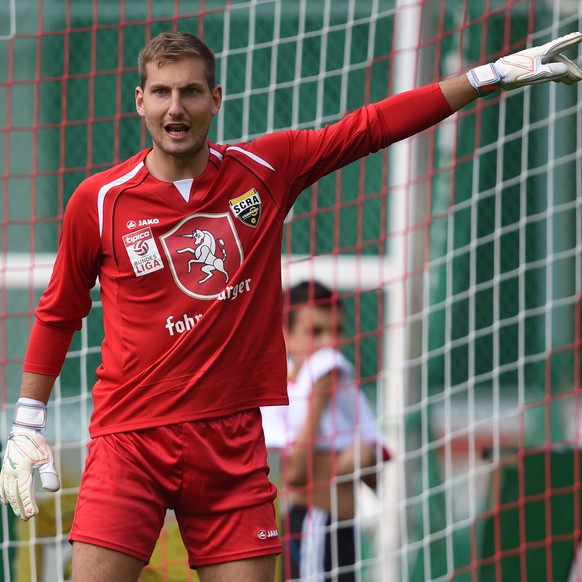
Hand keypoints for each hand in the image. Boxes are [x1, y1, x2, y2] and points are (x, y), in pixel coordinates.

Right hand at [0, 399, 60, 519]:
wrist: (24, 430)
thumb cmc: (38, 444)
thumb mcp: (47, 459)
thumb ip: (50, 475)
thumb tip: (54, 490)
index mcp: (23, 472)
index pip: (26, 494)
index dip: (29, 505)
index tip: (34, 515)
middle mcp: (12, 474)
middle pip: (16, 496)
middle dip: (21, 508)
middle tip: (27, 519)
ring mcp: (6, 471)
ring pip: (8, 492)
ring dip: (13, 504)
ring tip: (19, 513)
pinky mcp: (4, 468)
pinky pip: (1, 485)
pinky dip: (3, 494)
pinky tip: (5, 501)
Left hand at [467, 32, 581, 94]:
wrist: (497, 76)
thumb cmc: (514, 73)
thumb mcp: (534, 74)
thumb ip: (550, 71)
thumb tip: (565, 69)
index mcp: (542, 53)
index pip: (560, 46)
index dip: (571, 41)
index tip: (580, 36)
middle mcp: (541, 55)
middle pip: (560, 60)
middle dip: (571, 69)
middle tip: (579, 78)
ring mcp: (536, 62)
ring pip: (554, 66)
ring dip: (564, 74)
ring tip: (573, 82)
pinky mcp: (531, 69)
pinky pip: (547, 70)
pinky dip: (555, 75)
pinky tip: (560, 81)